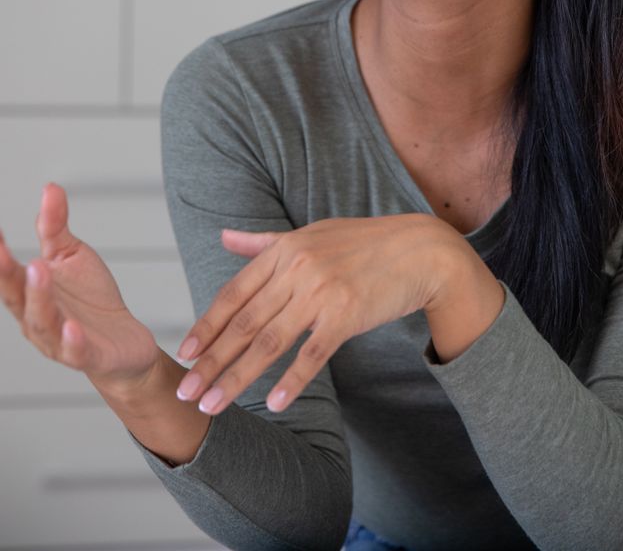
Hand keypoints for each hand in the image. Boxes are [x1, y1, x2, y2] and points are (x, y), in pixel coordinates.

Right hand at [0, 183, 159, 389]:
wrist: (123, 342)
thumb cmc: (91, 300)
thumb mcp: (72, 256)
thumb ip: (55, 226)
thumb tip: (49, 187)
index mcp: (30, 293)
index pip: (7, 273)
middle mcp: (37, 318)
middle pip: (17, 298)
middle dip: (7, 275)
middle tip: (2, 252)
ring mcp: (59, 339)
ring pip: (43, 322)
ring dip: (38, 298)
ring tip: (38, 270)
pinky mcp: (87, 355)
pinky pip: (75, 351)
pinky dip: (71, 340)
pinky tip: (71, 327)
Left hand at [174, 212, 468, 414]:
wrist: (420, 251)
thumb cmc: (364, 243)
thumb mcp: (311, 234)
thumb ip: (263, 242)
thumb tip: (223, 236)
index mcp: (284, 250)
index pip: (234, 294)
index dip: (207, 326)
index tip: (184, 355)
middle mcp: (297, 269)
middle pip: (244, 323)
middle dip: (211, 361)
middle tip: (186, 392)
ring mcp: (321, 292)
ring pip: (269, 342)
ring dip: (236, 377)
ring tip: (212, 405)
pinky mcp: (347, 315)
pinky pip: (312, 354)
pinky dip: (291, 381)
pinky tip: (273, 404)